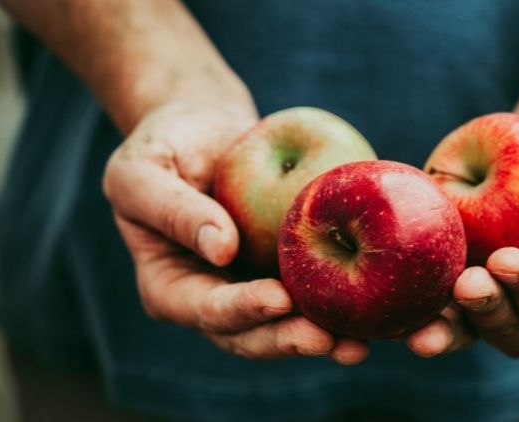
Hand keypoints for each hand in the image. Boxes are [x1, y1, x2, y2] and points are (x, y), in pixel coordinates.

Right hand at [103, 102, 368, 363]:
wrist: (204, 130)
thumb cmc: (163, 145)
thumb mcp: (142, 170)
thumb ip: (173, 209)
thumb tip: (221, 249)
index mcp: (170, 287)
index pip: (205, 309)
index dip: (241, 310)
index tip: (277, 299)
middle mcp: (213, 297)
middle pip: (251, 333)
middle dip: (289, 339)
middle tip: (330, 340)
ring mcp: (252, 287)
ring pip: (287, 324)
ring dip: (323, 336)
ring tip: (359, 344)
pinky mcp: (286, 269)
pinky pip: (313, 290)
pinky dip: (342, 302)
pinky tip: (375, 306)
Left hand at [406, 124, 518, 356]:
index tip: (509, 261)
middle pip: (509, 333)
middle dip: (488, 313)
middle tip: (468, 282)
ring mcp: (487, 295)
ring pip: (465, 328)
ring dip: (445, 325)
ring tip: (423, 315)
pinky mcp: (450, 272)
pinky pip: (430, 297)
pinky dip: (411, 302)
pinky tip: (393, 294)